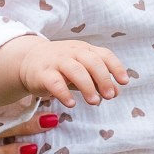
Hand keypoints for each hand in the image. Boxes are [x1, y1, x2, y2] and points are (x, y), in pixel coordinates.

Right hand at [15, 37, 130, 105]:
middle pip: (91, 61)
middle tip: (109, 96)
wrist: (28, 60)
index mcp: (85, 50)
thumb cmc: (61, 67)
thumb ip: (98, 81)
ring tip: (95, 102)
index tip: (124, 81)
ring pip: (75, 70)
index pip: (104, 54)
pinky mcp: (42, 73)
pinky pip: (55, 82)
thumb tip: (116, 92)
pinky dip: (64, 93)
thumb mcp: (82, 72)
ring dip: (87, 86)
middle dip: (103, 79)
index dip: (116, 67)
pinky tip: (71, 104)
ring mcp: (57, 61)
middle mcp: (72, 52)